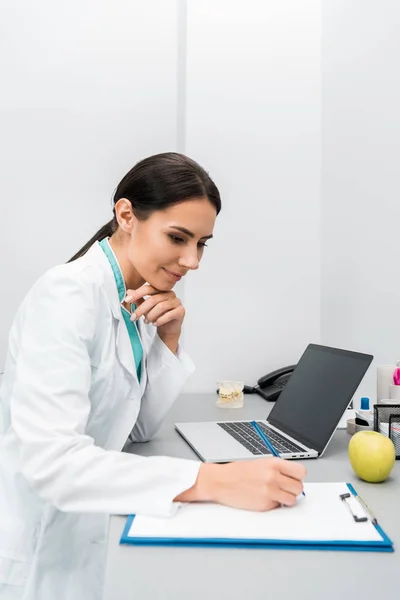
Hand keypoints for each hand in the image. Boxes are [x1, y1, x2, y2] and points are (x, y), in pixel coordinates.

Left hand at [124, 284, 184, 351]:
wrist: (168, 328)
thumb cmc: (157, 316)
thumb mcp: (146, 308)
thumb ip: (139, 299)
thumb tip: (128, 292)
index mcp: (161, 290)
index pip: (149, 288)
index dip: (137, 293)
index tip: (127, 300)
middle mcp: (170, 293)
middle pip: (154, 299)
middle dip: (141, 309)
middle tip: (133, 317)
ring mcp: (177, 302)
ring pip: (161, 307)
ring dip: (151, 315)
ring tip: (146, 321)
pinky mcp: (181, 311)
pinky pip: (169, 314)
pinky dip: (160, 320)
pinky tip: (155, 324)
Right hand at [176, 457, 305, 510]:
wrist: (221, 481)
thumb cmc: (237, 472)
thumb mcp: (260, 463)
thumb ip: (278, 469)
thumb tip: (293, 477)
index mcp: (273, 463)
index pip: (301, 471)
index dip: (298, 476)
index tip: (294, 478)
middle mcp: (273, 477)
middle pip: (299, 487)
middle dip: (293, 489)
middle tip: (284, 488)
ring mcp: (269, 492)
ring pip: (292, 500)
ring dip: (286, 499)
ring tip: (275, 494)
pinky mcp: (264, 505)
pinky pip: (278, 507)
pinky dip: (273, 504)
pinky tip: (263, 498)